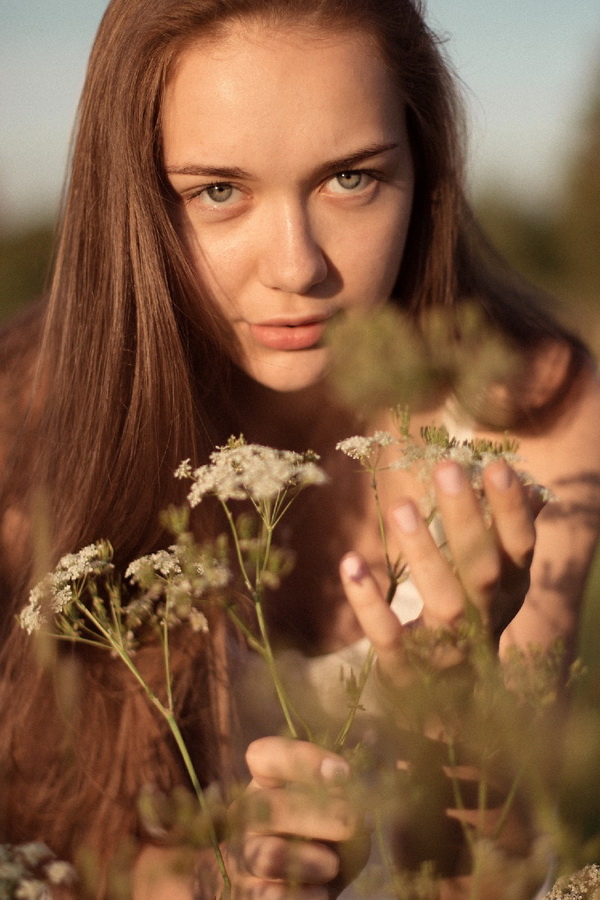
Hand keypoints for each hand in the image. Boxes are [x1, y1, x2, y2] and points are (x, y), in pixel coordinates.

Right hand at [223, 737, 370, 898]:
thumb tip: (345, 785)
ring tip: (332, 864)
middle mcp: (244, 813)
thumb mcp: (342, 811)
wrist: (313, 887)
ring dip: (310, 861)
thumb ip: (343, 794)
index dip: (303, 760)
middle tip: (353, 824)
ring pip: (270, 856)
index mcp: (264, 781)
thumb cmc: (329, 837)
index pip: (266, 755)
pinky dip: (305, 895)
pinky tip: (319, 892)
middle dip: (319, 815)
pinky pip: (272, 897)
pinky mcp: (244, 893)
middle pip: (271, 807)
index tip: (343, 773)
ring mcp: (239, 854)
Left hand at [340, 458, 541, 682]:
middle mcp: (486, 620)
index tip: (495, 465)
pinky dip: (369, 602)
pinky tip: (351, 562)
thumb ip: (508, 537)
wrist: (453, 709)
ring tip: (402, 506)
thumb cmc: (472, 623)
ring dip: (425, 554)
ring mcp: (449, 649)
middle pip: (483, 568)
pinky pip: (389, 637)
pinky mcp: (408, 671)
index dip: (511, 510)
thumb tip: (534, 487)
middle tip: (446, 468)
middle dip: (467, 518)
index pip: (520, 547)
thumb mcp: (498, 583)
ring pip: (444, 603)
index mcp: (510, 591)